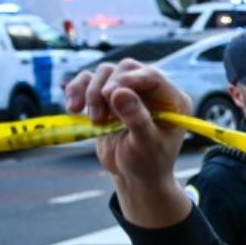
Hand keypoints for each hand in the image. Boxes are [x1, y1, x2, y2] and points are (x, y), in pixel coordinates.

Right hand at [65, 60, 192, 228]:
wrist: (133, 176)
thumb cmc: (148, 163)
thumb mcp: (145, 144)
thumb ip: (136, 118)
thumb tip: (119, 92)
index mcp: (171, 100)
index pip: (152, 75)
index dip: (129, 79)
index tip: (109, 93)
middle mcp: (151, 91)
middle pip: (125, 68)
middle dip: (107, 88)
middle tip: (100, 115)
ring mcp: (128, 91)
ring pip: (105, 72)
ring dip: (92, 93)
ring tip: (95, 121)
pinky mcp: (107, 97)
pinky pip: (88, 80)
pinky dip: (77, 90)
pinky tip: (74, 109)